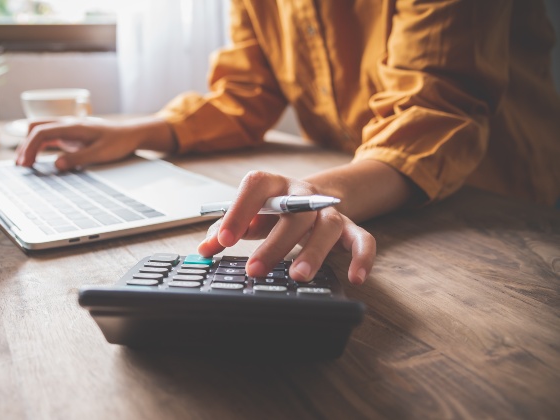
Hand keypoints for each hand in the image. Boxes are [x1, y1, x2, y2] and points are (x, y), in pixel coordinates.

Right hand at [15, 117, 176, 170]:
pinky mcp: (71, 135)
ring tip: (24, 163)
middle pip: (37, 127)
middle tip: (20, 165)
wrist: (131, 134)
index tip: (25, 163)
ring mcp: (69, 129)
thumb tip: (56, 165)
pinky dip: (39, 146)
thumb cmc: (119, 142)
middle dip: (25, 145)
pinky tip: (36, 158)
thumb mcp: (100, 153)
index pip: (42, 132)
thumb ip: (78, 159)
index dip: (29, 147)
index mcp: (73, 126)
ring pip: (41, 131)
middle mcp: (68, 124)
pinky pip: (49, 137)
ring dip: (30, 144)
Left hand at [197, 171, 375, 284]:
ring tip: (297, 276)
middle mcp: (304, 194)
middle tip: (255, 270)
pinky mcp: (350, 228)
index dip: (240, 211)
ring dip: (313, 252)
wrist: (310, 197)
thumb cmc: (272, 210)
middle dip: (274, 244)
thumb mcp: (248, 215)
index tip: (224, 240)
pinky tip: (355, 278)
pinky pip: (364, 239)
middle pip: (295, 212)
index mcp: (274, 185)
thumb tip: (203, 250)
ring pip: (327, 226)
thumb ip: (225, 230)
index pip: (257, 186)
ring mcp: (330, 210)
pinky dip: (363, 257)